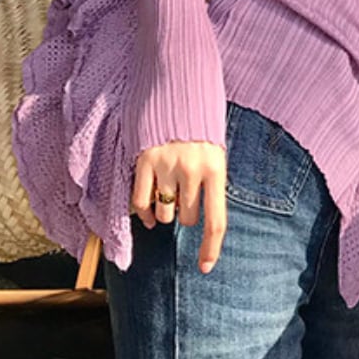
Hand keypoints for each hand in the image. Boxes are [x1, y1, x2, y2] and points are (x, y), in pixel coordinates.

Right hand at [131, 141, 226, 273]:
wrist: (180, 91)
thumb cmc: (202, 129)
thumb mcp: (216, 154)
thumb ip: (210, 186)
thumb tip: (204, 224)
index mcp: (217, 169)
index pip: (216, 220)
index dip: (210, 248)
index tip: (204, 268)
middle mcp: (192, 169)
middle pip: (186, 218)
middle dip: (184, 214)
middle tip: (185, 194)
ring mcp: (167, 165)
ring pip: (163, 213)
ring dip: (164, 211)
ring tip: (168, 192)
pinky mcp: (144, 160)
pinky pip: (142, 202)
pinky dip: (144, 213)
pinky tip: (148, 212)